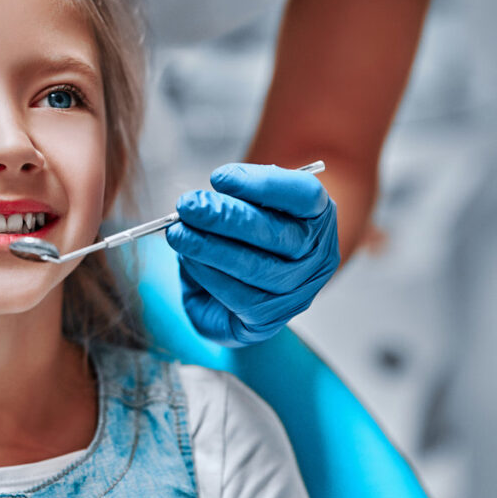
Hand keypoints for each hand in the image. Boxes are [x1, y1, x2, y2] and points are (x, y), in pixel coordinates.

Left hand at [166, 163, 339, 345]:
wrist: (244, 284)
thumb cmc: (246, 233)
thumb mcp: (247, 206)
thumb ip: (235, 198)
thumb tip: (201, 203)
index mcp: (318, 216)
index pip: (303, 194)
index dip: (261, 184)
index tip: (218, 178)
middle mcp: (317, 256)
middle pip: (276, 233)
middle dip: (225, 217)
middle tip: (187, 204)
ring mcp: (298, 292)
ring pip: (255, 267)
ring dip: (209, 247)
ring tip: (177, 232)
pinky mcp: (269, 319)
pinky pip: (238, 296)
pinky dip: (207, 274)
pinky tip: (188, 259)